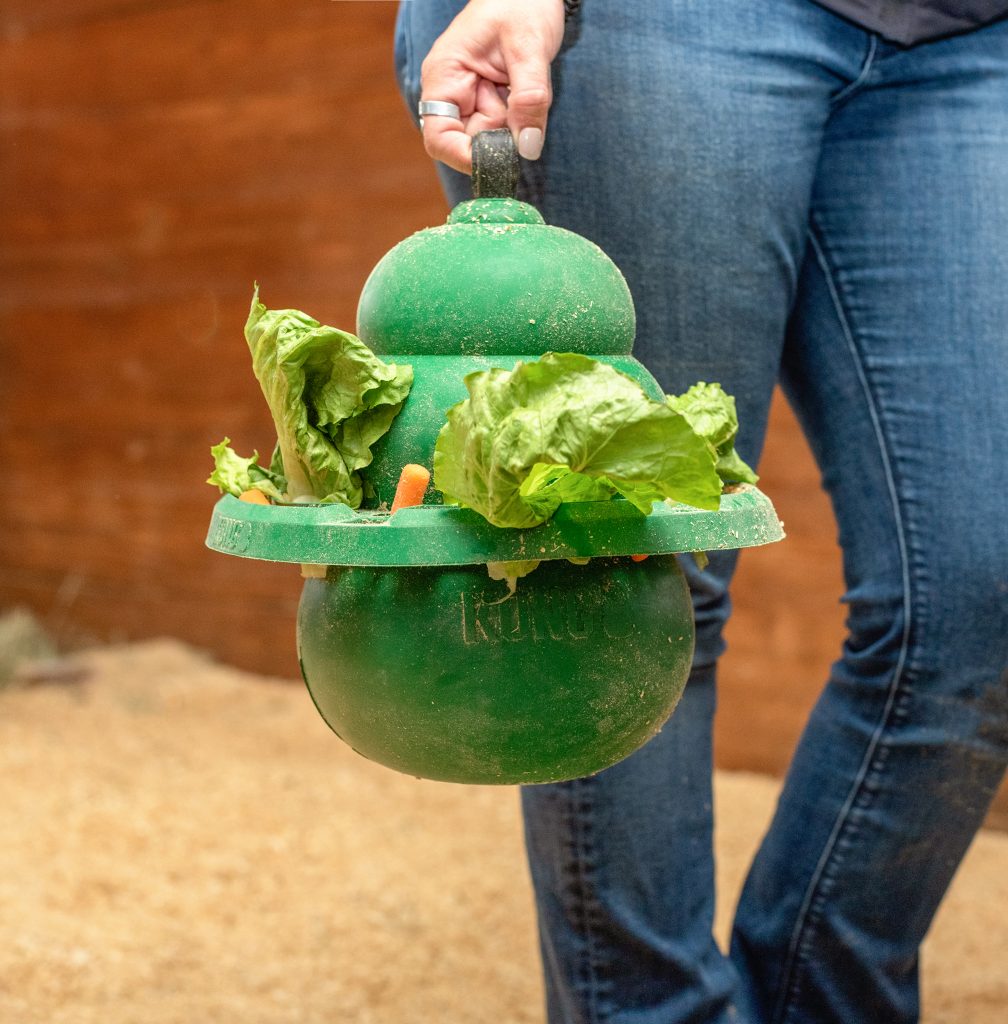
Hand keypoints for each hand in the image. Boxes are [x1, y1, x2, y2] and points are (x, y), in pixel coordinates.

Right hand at [419, 0, 566, 172]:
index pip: (440, 138)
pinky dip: (519, 119)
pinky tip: (523, 89)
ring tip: (523, 83)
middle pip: (469, 143)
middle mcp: (451, 92)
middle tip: (523, 105)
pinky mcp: (487, 101)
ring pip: (490, 137)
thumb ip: (530, 98)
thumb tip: (528, 148)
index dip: (466, 158)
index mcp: (444, 76)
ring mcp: (468, 98)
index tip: (500, 162)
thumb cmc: (523, 3)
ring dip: (513, 125)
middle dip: (500, 136)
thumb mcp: (530, 47)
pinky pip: (502, 126)